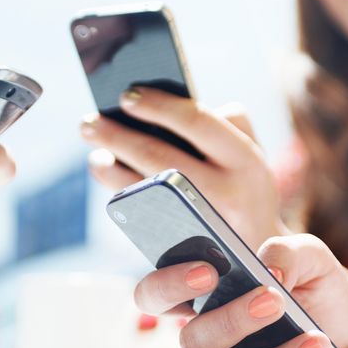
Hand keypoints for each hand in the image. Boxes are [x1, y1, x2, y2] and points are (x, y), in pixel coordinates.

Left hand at [81, 88, 285, 247]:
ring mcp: (203, 223)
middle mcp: (227, 191)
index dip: (157, 105)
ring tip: (95, 151)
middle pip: (158, 155)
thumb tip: (174, 101)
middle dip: (116, 135)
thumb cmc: (246, 189)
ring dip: (109, 166)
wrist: (260, 253)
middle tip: (88, 121)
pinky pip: (141, 214)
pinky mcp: (183, 246)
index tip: (126, 94)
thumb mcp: (252, 153)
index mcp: (246, 159)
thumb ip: (229, 121)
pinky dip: (119, 192)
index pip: (196, 120)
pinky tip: (109, 175)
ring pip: (143, 188)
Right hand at [134, 234, 347, 347]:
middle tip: (272, 300)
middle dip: (232, 321)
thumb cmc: (312, 290)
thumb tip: (271, 273)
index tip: (207, 272)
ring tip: (318, 341)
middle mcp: (206, 342)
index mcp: (202, 299)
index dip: (170, 285)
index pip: (157, 294)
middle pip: (195, 340)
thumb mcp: (308, 257)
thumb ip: (287, 251)